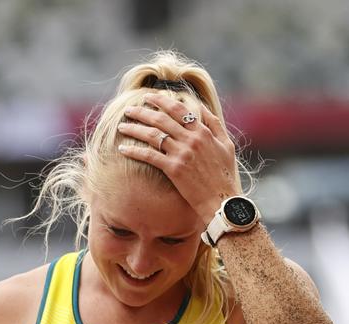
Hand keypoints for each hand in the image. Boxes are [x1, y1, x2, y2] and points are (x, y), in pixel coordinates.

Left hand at [118, 92, 240, 223]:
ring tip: (121, 126)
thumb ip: (214, 124)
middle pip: (161, 119)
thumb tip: (201, 106)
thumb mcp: (226, 144)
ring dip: (134, 129)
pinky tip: (122, 149)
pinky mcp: (174, 169)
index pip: (178, 109)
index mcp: (203, 131)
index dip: (161, 100)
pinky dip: (134, 151)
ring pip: (152, 135)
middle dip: (142, 112)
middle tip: (128, 109)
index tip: (148, 97)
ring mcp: (182, 153)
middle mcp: (191, 139)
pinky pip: (149, 156)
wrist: (222, 200)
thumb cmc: (225, 175)